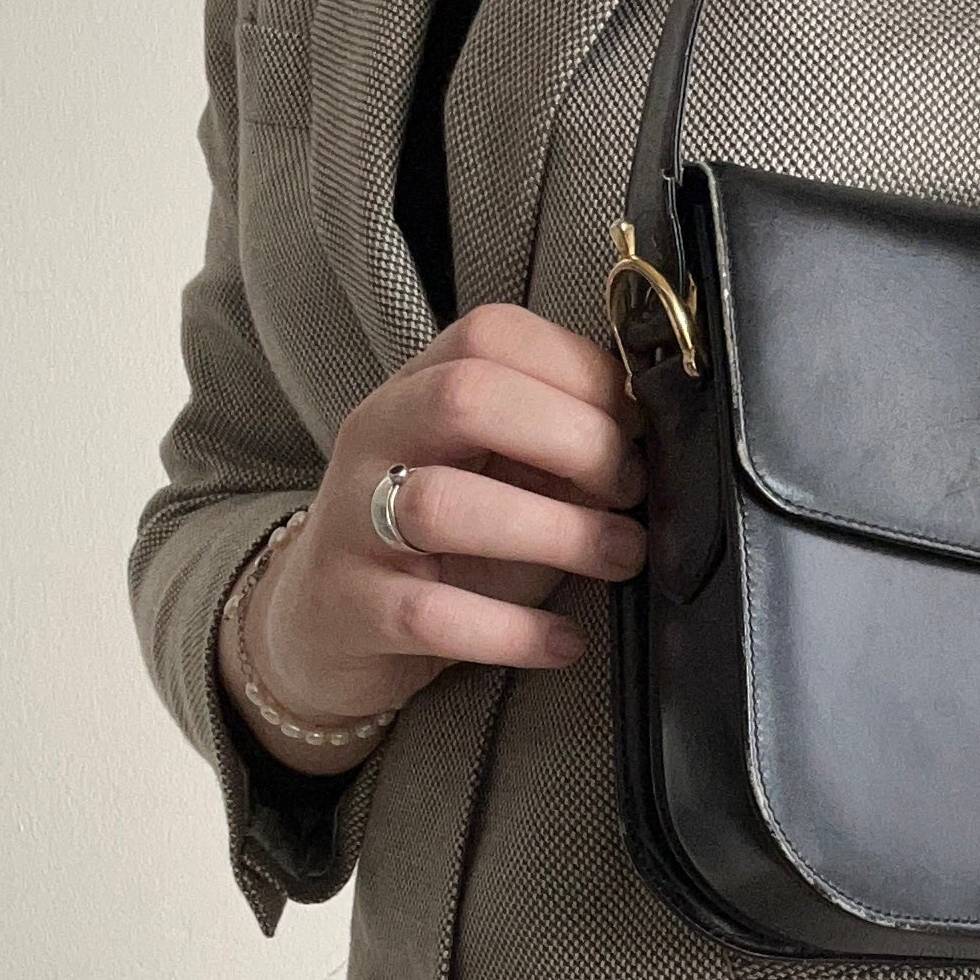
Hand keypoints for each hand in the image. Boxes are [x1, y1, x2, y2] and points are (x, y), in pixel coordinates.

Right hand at [221, 304, 645, 771]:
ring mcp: (355, 523)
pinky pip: (432, 615)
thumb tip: (659, 431)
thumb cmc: (438, 543)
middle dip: (574, 441)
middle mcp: (377, 440)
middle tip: (629, 490)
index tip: (638, 425)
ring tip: (618, 557)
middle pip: (466, 399)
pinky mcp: (353, 608)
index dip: (582, 373)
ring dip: (557, 531)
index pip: (492, 336)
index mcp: (416, 389)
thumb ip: (557, 443)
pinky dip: (514, 632)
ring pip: (445, 506)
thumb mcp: (494, 472)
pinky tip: (563, 643)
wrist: (321, 623)